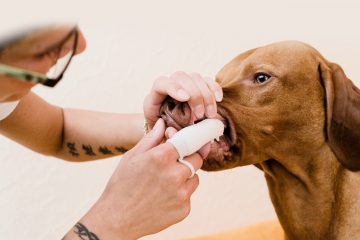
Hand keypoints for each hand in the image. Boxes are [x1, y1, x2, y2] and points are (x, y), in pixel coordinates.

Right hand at [77, 119, 202, 239]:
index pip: (188, 141)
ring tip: (164, 183)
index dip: (186, 141)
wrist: (116, 219)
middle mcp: (175, 174)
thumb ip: (152, 138)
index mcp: (161, 157)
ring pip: (195, 177)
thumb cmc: (121, 185)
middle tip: (172, 164)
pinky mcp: (184, 209)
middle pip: (196, 159)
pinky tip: (163, 197)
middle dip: (188, 158)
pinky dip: (180, 194)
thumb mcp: (132, 156)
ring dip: (185, 177)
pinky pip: (189, 195)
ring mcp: (181, 194)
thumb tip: (163, 122)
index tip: (187, 142)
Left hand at [144, 71, 222, 127]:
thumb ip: (166, 134)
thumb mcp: (160, 136)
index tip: (186, 98)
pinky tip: (219, 100)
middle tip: (201, 116)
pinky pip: (207, 81)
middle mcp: (168, 85)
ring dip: (206, 95)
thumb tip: (175, 132)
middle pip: (181, 78)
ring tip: (210, 115)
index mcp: (154, 97)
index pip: (161, 84)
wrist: (167, 130)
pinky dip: (214, 89)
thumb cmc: (163, 133)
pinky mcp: (197, 85)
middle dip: (195, 96)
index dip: (173, 88)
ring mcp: (183, 83)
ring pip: (195, 78)